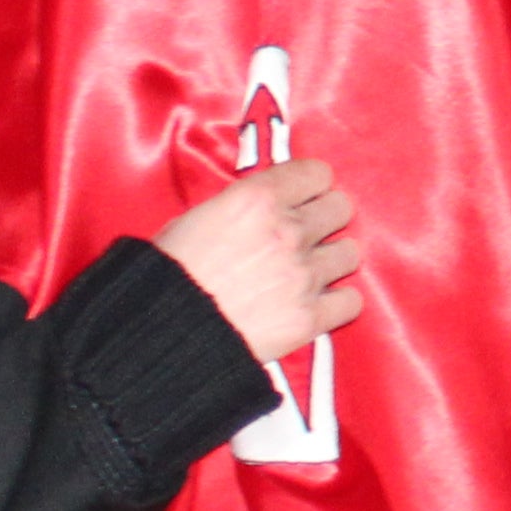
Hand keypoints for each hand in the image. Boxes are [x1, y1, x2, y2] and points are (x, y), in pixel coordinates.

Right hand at [155, 160, 362, 367]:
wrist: (159, 337)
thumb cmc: (163, 278)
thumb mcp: (193, 221)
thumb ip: (240, 207)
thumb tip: (266, 207)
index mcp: (257, 199)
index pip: (317, 173)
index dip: (310, 187)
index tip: (301, 199)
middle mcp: (288, 231)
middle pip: (341, 209)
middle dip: (324, 221)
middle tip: (305, 238)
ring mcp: (303, 275)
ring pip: (350, 253)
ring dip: (331, 262)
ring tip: (305, 275)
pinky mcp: (309, 318)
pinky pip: (351, 301)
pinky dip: (337, 304)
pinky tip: (317, 306)